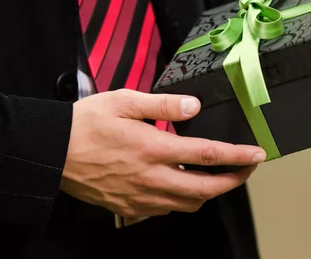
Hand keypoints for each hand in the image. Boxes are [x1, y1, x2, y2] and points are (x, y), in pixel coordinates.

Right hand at [61, 89, 265, 217]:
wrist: (52, 152)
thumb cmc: (87, 123)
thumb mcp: (125, 101)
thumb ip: (164, 105)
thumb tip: (194, 106)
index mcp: (153, 148)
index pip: (208, 156)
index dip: (238, 157)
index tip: (257, 155)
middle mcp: (152, 177)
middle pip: (206, 189)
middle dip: (234, 180)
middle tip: (247, 169)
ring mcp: (141, 197)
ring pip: (189, 203)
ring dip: (210, 192)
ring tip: (218, 176)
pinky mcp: (130, 207)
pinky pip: (166, 209)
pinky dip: (183, 199)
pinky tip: (182, 184)